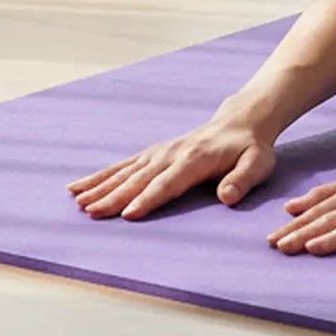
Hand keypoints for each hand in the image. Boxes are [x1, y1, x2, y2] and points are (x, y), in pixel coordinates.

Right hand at [68, 115, 276, 220]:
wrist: (242, 122)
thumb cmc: (250, 149)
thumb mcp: (258, 164)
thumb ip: (242, 180)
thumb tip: (227, 196)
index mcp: (195, 160)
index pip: (168, 183)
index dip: (149, 198)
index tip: (128, 214)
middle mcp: (171, 154)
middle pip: (140, 179)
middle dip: (114, 196)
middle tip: (91, 213)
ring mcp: (159, 153)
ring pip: (125, 171)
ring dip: (100, 186)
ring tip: (77, 201)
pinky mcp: (152, 154)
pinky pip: (122, 166)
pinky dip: (99, 176)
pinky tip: (78, 187)